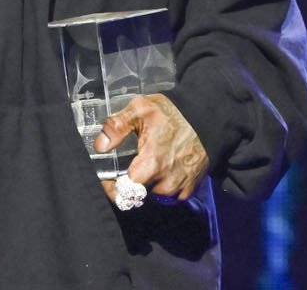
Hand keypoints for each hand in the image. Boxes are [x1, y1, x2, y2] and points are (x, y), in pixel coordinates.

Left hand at [94, 93, 208, 205]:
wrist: (206, 116)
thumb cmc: (172, 113)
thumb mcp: (140, 109)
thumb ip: (117, 127)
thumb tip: (100, 146)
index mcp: (152, 163)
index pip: (125, 192)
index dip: (112, 189)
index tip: (108, 181)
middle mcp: (167, 181)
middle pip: (138, 194)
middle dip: (130, 184)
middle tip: (130, 166)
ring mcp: (180, 186)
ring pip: (154, 196)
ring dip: (148, 185)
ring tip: (148, 165)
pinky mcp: (190, 188)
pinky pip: (170, 197)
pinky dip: (163, 187)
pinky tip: (163, 169)